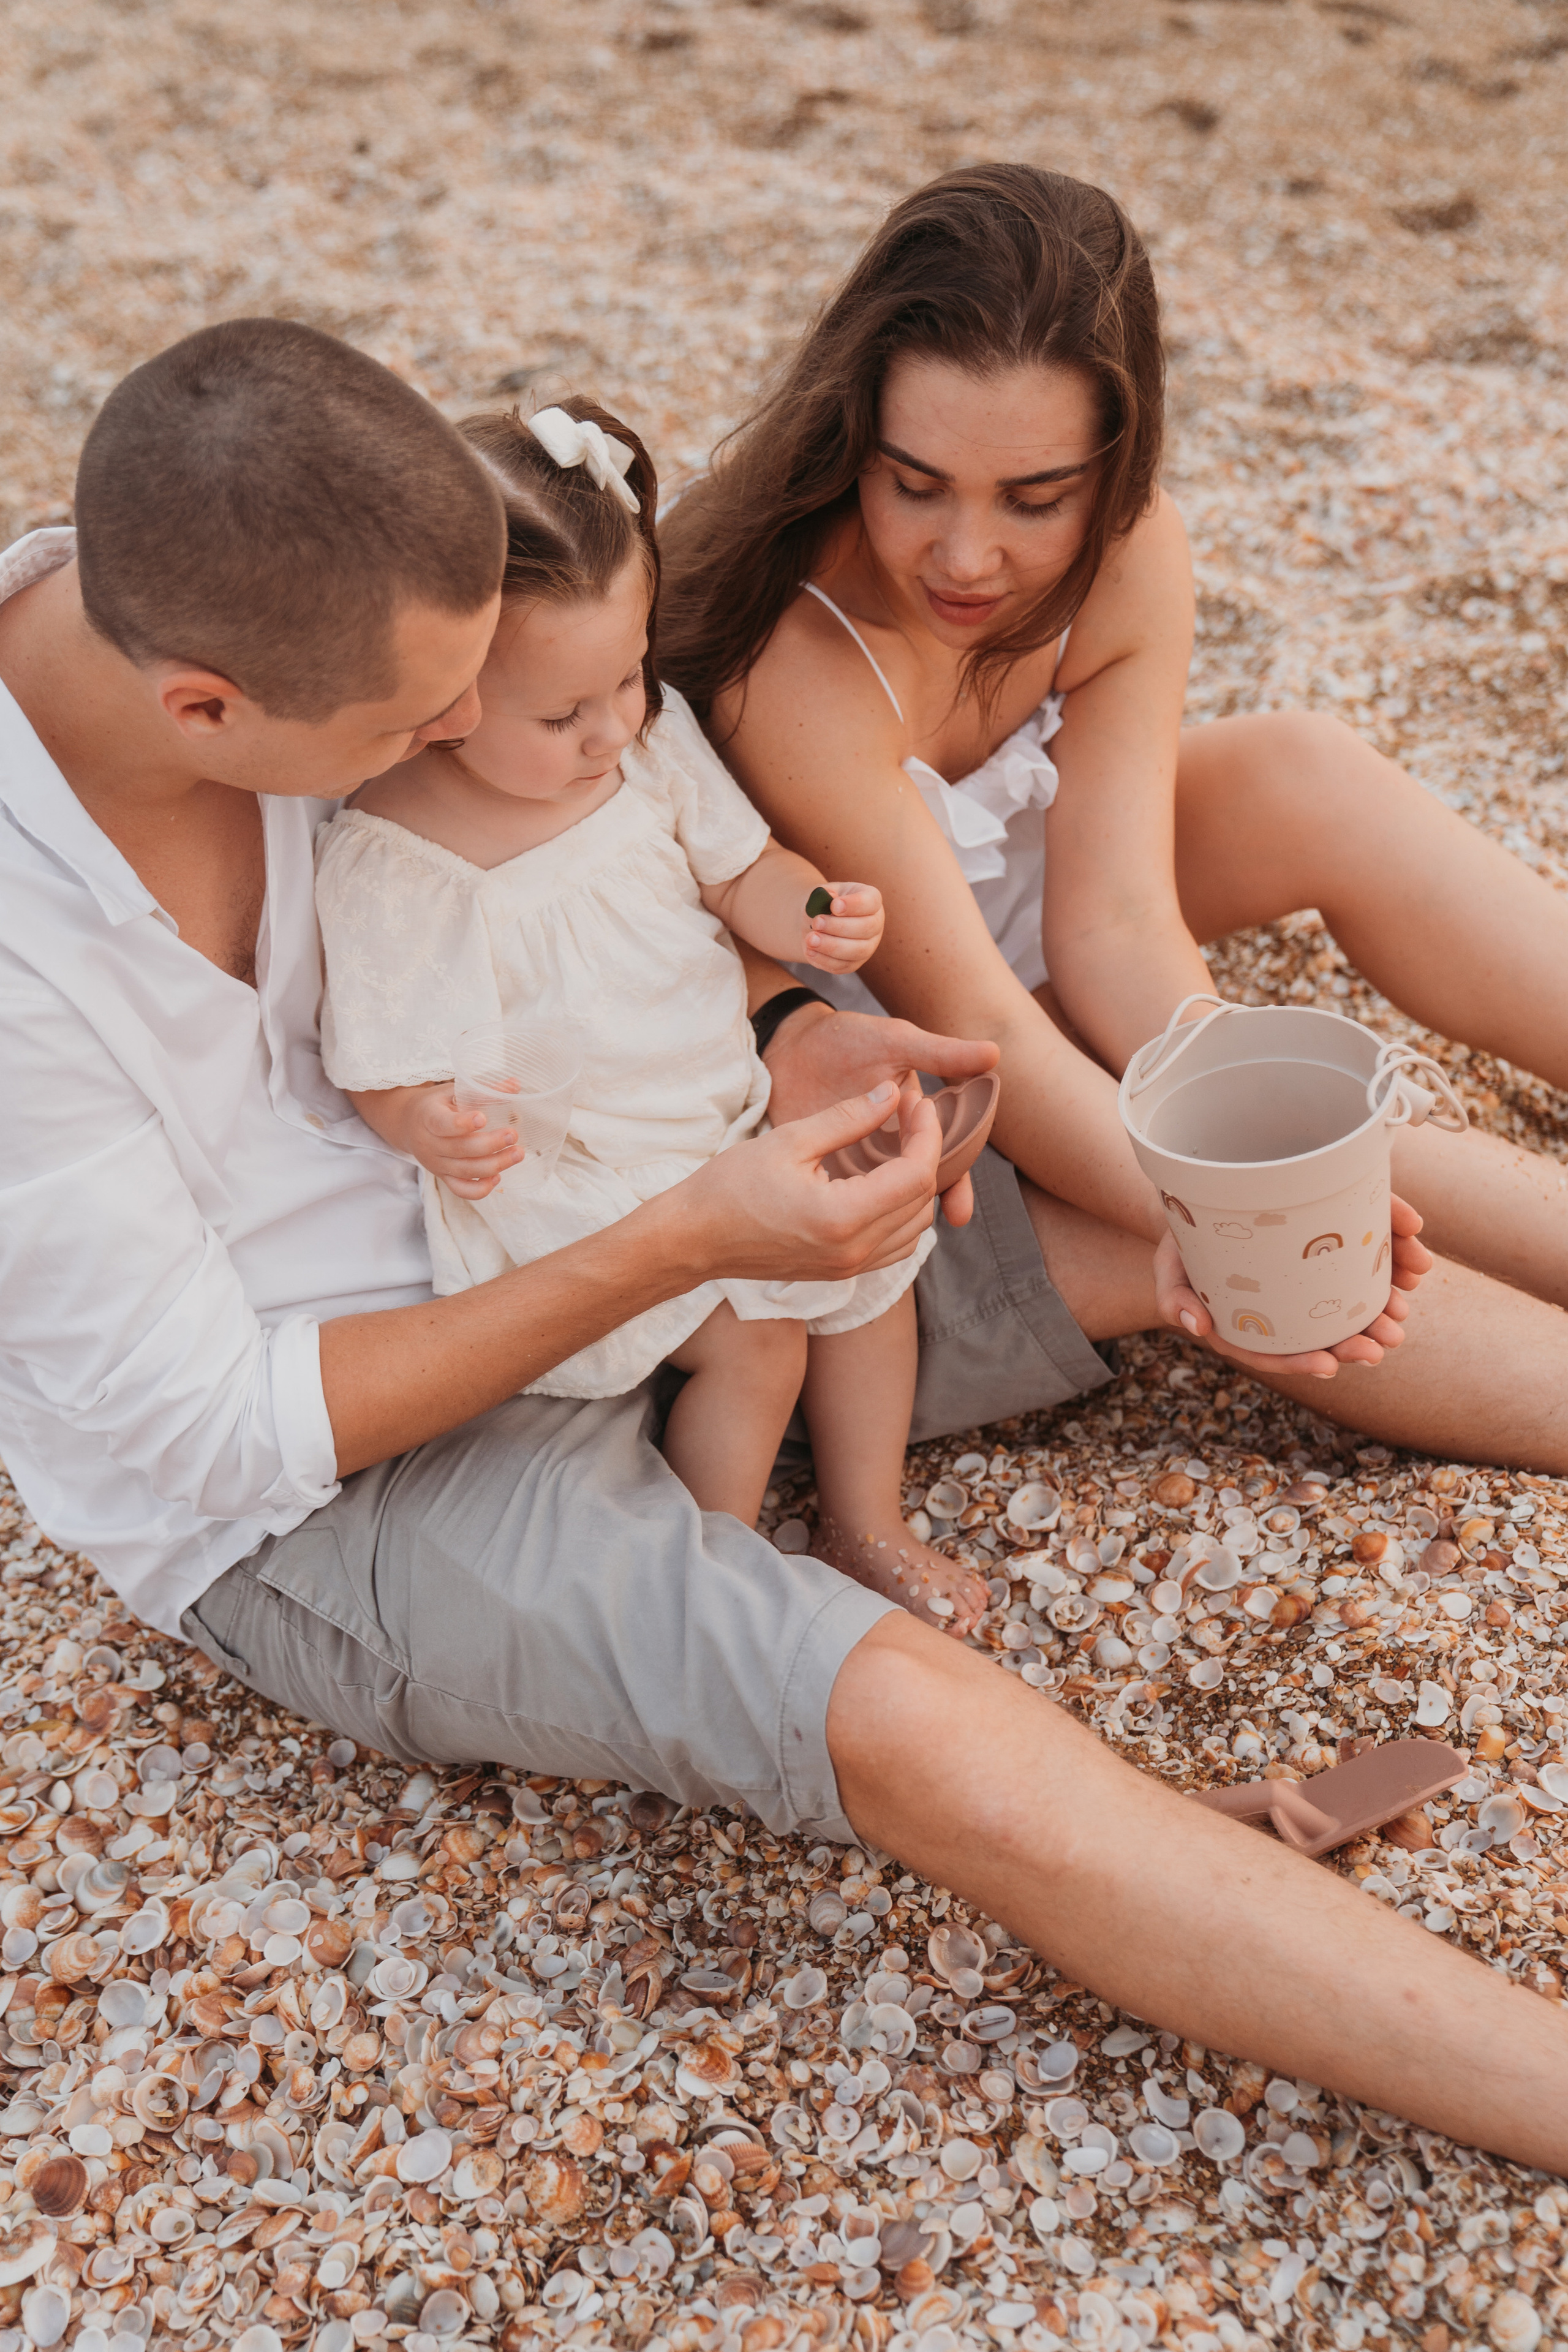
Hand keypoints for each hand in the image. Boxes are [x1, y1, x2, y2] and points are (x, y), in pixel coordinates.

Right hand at [367, 1083, 525, 1199]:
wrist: (409, 1125)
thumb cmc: (437, 1105)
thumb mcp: (453, 1091)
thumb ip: (483, 1090)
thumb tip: (515, 1085)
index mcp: (428, 1117)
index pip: (441, 1124)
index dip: (462, 1123)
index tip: (483, 1118)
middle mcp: (429, 1144)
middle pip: (460, 1150)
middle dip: (490, 1144)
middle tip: (513, 1135)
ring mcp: (436, 1164)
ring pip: (465, 1171)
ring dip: (494, 1165)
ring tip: (517, 1154)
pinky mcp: (443, 1177)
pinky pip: (461, 1190)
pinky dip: (481, 1188)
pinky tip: (498, 1176)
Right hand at [678, 1082, 942, 1283]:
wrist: (694, 1239)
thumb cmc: (731, 1187)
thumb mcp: (790, 1141)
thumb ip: (848, 1118)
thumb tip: (892, 1093)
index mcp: (842, 1218)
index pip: (915, 1176)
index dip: (927, 1134)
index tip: (917, 1102)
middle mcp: (854, 1252)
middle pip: (920, 1201)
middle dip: (925, 1153)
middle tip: (909, 1115)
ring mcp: (849, 1269)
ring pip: (914, 1228)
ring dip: (916, 1186)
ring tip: (900, 1145)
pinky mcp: (841, 1273)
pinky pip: (894, 1247)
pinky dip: (901, 1214)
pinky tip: (883, 1182)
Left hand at [758, 999, 999, 1228]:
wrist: (791, 1046)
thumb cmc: (848, 1039)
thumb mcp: (896, 1043)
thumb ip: (941, 1053)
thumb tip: (994, 1052)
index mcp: (918, 1123)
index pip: (951, 1162)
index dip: (957, 1186)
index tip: (959, 1213)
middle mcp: (894, 1149)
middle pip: (921, 1189)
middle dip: (923, 1207)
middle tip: (916, 1221)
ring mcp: (861, 1163)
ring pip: (887, 1203)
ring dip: (890, 1214)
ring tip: (882, 1227)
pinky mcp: (829, 1170)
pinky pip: (847, 1202)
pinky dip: (854, 1213)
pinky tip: (847, 1225)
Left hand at [801, 883, 883, 975]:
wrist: (817, 922)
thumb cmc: (824, 904)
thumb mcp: (823, 892)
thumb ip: (825, 893)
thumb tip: (829, 897)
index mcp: (872, 901)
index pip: (870, 902)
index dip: (854, 904)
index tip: (834, 905)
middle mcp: (875, 924)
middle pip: (865, 928)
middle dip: (839, 927)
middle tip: (816, 922)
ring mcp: (867, 947)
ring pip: (855, 950)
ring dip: (831, 946)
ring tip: (810, 939)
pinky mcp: (853, 963)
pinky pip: (842, 966)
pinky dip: (824, 959)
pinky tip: (809, 951)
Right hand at [1153, 1196, 1432, 1378]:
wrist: (1204, 1201)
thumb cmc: (1185, 1244)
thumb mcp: (1170, 1269)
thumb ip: (1176, 1299)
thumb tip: (1197, 1328)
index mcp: (1251, 1323)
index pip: (1276, 1352)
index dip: (1301, 1362)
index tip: (1328, 1366)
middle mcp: (1286, 1308)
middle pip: (1323, 1333)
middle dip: (1358, 1340)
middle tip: (1385, 1342)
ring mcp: (1310, 1279)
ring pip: (1351, 1299)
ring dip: (1383, 1305)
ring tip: (1402, 1310)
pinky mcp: (1330, 1248)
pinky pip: (1365, 1258)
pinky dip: (1391, 1258)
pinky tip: (1413, 1259)